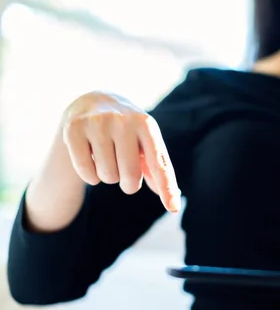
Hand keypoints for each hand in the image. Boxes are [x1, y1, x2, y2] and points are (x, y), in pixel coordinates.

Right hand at [61, 92, 180, 211]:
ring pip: (107, 176)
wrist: (94, 100)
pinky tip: (91, 159)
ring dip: (108, 177)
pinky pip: (86, 172)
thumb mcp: (145, 142)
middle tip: (125, 172)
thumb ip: (157, 169)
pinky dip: (90, 176)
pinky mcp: (74, 128)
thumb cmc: (128, 130)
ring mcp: (98, 123)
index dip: (166, 188)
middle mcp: (123, 121)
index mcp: (147, 125)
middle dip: (129, 184)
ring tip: (108, 158)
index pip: (158, 164)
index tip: (174, 208)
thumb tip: (172, 201)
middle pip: (130, 176)